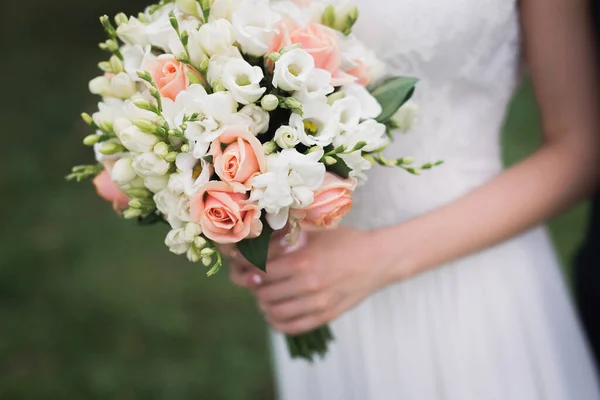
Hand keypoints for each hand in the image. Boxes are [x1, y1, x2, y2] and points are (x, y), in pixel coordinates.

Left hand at [227, 227, 398, 334]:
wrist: (378, 259)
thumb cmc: (344, 241)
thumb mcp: (314, 233)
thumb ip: (285, 239)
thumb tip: (253, 244)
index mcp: (303, 261)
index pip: (259, 269)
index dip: (243, 266)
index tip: (240, 263)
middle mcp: (309, 285)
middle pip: (263, 292)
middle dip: (252, 285)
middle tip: (252, 278)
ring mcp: (318, 304)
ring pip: (274, 312)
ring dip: (263, 304)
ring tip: (264, 295)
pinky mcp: (326, 316)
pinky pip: (291, 327)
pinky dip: (276, 322)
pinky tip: (275, 312)